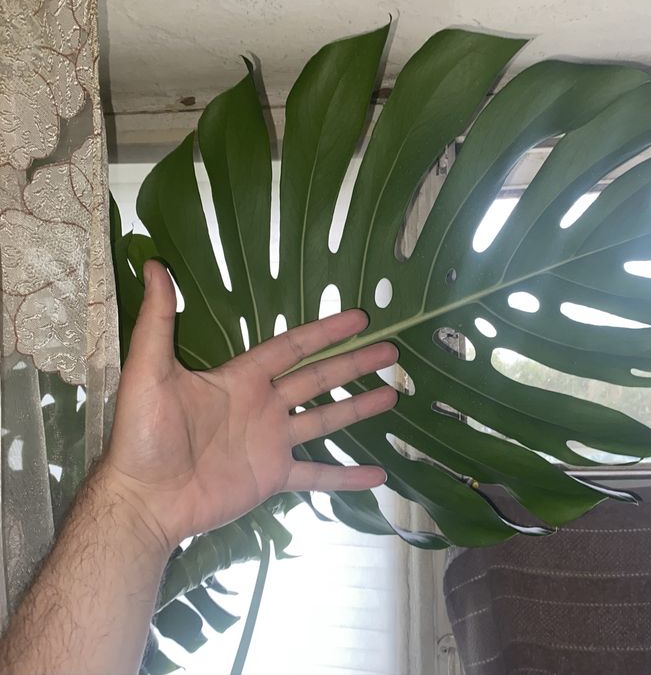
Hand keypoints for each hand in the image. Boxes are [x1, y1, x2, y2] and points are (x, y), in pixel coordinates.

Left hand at [102, 260, 397, 553]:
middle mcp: (263, 406)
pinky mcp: (272, 477)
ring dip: (357, 408)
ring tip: (391, 394)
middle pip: (317, 378)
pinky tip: (377, 476)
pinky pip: (317, 475)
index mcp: (241, 379)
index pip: (292, 347)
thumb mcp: (149, 372)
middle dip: (353, 363)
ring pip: (324, 419)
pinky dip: (346, 477)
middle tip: (390, 351)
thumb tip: (155, 266)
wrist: (143, 499)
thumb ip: (158, 321)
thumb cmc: (144, 435)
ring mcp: (271, 442)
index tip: (358, 318)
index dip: (325, 331)